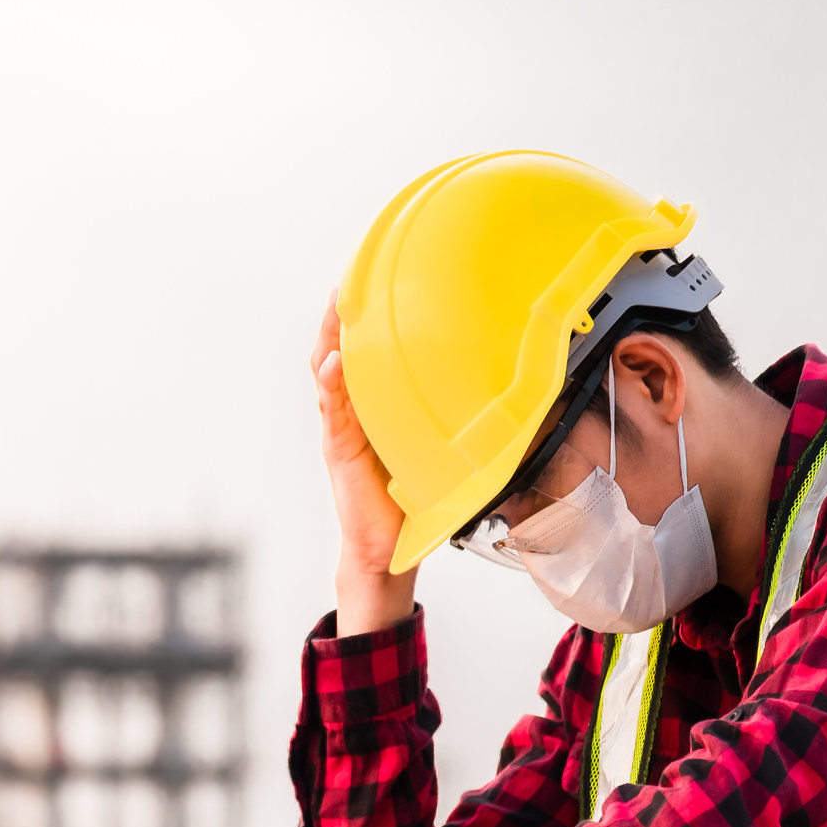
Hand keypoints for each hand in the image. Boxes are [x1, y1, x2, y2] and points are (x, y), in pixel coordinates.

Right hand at [313, 293, 415, 635]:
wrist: (385, 548)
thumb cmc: (411, 501)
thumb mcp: (435, 445)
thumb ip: (448, 416)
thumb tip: (499, 385)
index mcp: (373, 408)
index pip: (365, 353)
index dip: (365, 318)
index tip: (374, 278)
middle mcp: (352, 412)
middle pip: (337, 352)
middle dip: (339, 315)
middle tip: (349, 278)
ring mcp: (341, 429)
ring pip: (328, 373)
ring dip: (329, 339)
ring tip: (335, 307)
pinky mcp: (339, 449)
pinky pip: (333, 411)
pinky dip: (331, 385)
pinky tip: (335, 364)